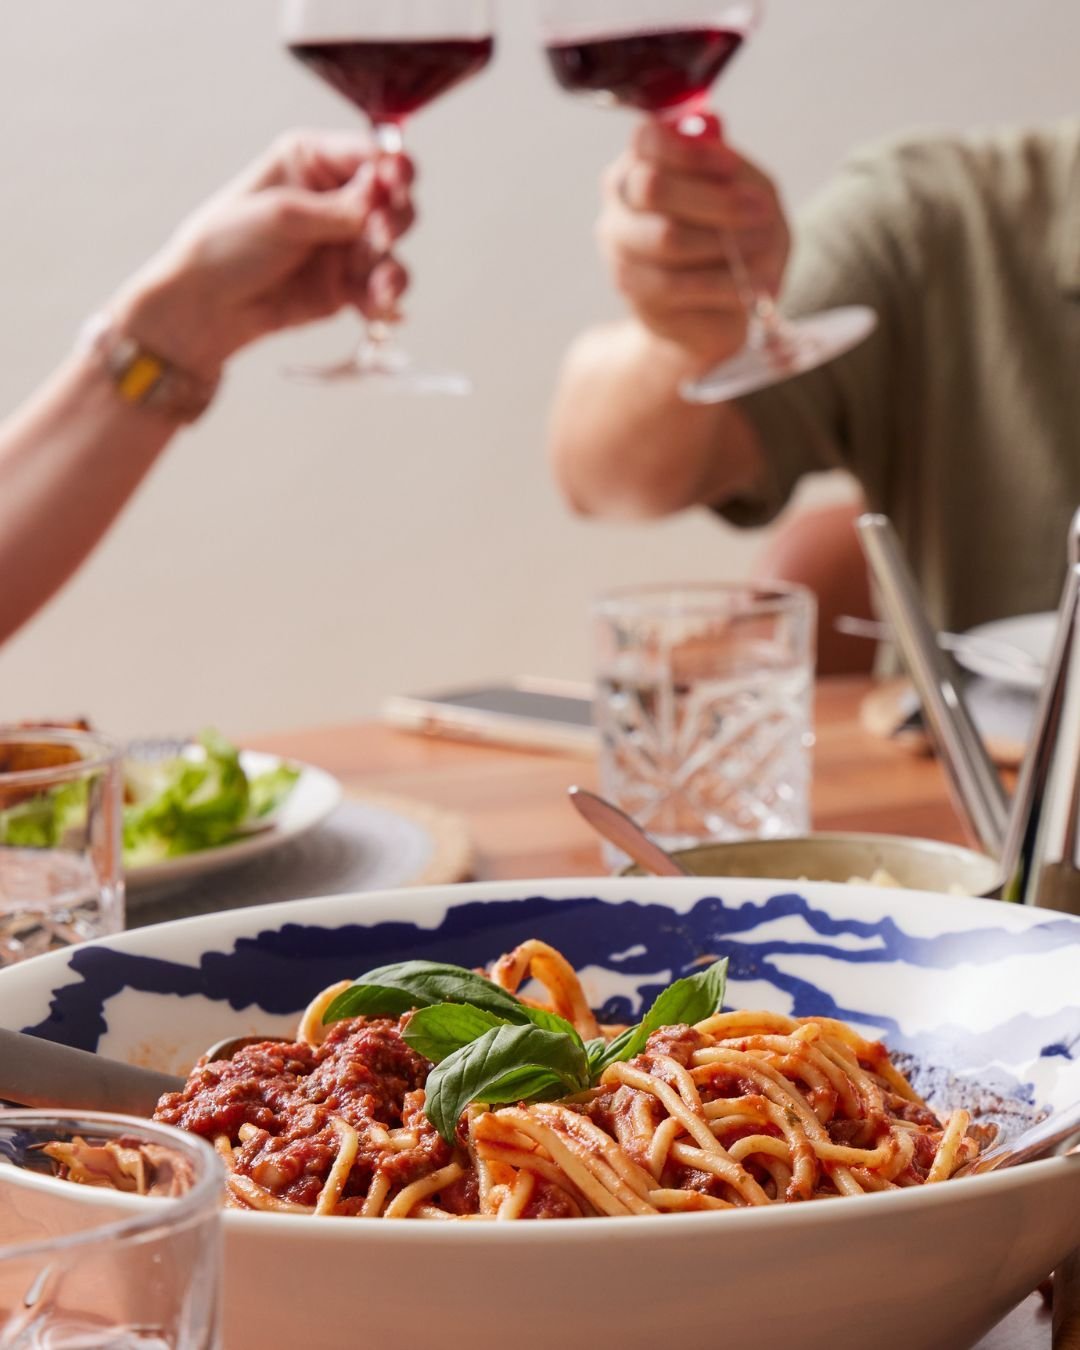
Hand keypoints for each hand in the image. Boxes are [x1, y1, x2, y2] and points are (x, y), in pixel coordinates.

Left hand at [109, 130, 415, 381]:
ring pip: (390, 249)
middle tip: (379, 233)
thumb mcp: (281, 216)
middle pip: (391, 201)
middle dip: (394, 218)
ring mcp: (343, 244)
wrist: (206, 307)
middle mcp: (335, 199)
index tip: (397, 180)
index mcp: (312, 162)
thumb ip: (337, 209)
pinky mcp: (347, 286)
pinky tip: (380, 306)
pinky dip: (385, 299)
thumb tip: (382, 199)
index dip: (391, 167)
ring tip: (381, 285)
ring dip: (391, 265)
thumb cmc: (226, 245)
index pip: (369, 155)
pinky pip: (380, 289)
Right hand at [598, 117, 789, 370]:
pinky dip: (720, 283)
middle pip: (653, 186)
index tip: (732, 168)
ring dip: (724, 242)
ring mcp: (622, 252)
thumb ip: (729, 171)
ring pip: (666, 237)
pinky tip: (747, 286)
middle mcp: (622, 205)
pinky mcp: (637, 295)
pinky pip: (677, 284)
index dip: (692, 151)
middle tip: (762, 212)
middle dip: (715, 199)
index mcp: (643, 163)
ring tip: (761, 249)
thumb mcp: (744, 193)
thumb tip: (718, 156)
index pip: (648, 139)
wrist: (719, 308)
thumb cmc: (733, 238)